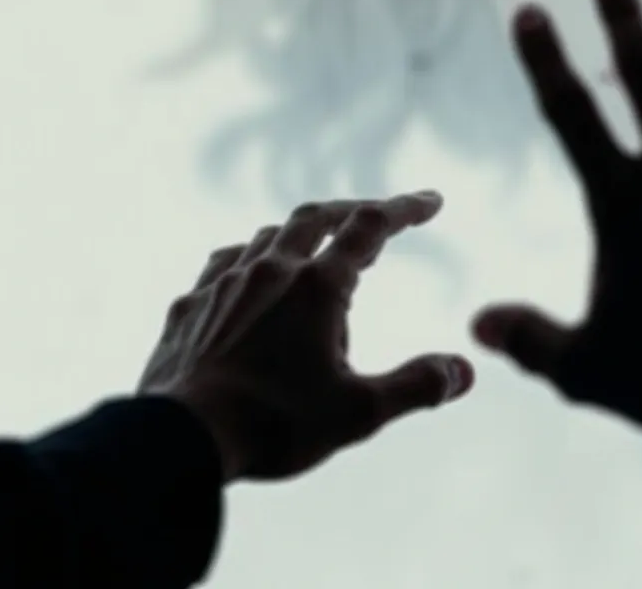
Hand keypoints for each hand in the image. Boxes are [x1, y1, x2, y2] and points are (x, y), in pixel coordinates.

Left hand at [138, 192, 474, 482]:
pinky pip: (222, 265)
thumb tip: (463, 371)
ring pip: (266, 236)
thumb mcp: (359, 413)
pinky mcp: (188, 307)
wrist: (179, 439)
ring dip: (298, 234)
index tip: (432, 201)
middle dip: (351, 210)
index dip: (406, 209)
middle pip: (315, 217)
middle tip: (374, 217)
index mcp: (317, 287)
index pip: (371, 228)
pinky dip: (247, 260)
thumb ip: (417, 386)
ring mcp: (223, 285)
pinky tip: (248, 276)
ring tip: (315, 248)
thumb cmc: (274, 424)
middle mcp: (270, 271)